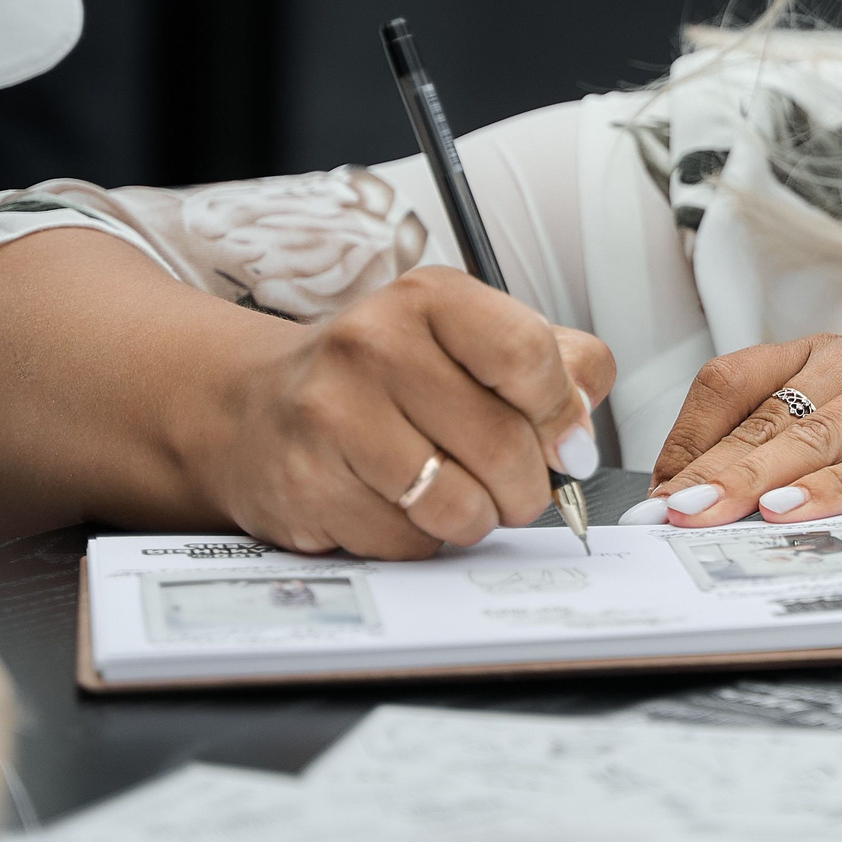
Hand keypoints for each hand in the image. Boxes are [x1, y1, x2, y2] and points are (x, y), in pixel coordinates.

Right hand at [188, 268, 615, 557]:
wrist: (259, 409)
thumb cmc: (382, 379)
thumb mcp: (471, 342)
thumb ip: (555, 366)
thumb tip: (582, 426)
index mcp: (430, 298)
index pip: (528, 355)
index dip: (561, 413)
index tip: (562, 439)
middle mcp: (374, 343)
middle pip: (506, 445)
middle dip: (527, 487)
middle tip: (512, 487)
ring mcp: (333, 414)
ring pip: (461, 505)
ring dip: (475, 519)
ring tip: (453, 495)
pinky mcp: (309, 484)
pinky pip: (408, 543)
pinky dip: (418, 540)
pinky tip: (393, 504)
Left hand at [639, 333, 841, 525]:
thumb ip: (805, 454)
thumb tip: (712, 503)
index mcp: (839, 355)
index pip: (739, 379)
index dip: (692, 435)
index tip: (662, 491)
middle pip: (772, 414)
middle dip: (713, 469)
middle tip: (666, 515)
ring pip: (822, 437)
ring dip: (759, 481)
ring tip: (710, 514)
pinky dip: (837, 493)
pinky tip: (797, 514)